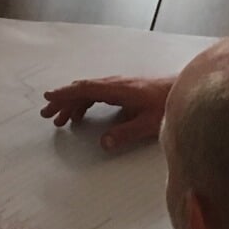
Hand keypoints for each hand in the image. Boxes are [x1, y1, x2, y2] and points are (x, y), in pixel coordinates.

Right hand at [39, 75, 171, 151]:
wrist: (183, 90)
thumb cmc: (167, 104)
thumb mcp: (148, 123)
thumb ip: (125, 133)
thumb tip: (102, 143)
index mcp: (118, 90)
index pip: (85, 90)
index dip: (65, 94)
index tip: (49, 98)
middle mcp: (115, 84)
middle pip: (82, 90)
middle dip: (62, 101)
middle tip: (45, 114)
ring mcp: (119, 86)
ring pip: (88, 93)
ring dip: (71, 104)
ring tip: (58, 120)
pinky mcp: (124, 91)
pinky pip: (97, 95)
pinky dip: (83, 104)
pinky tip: (80, 116)